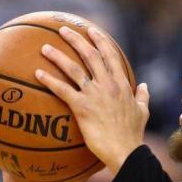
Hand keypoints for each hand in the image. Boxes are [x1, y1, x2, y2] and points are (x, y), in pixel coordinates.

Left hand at [35, 26, 148, 173]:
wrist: (126, 151)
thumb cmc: (133, 134)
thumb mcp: (143, 111)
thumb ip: (142, 96)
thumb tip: (144, 85)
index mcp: (121, 83)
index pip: (110, 55)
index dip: (100, 40)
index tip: (91, 30)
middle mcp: (108, 84)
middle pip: (90, 55)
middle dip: (75, 39)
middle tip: (63, 30)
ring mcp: (94, 95)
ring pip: (74, 69)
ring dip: (58, 56)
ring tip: (45, 47)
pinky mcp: (82, 107)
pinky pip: (62, 90)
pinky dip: (49, 80)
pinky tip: (37, 73)